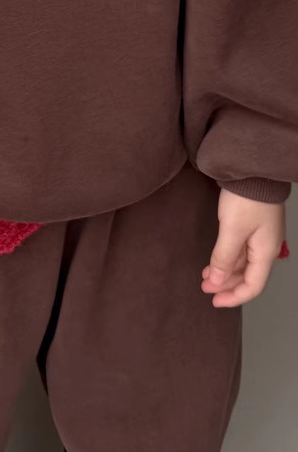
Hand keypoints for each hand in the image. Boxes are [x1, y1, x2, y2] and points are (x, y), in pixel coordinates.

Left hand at [201, 189, 285, 306]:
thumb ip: (224, 257)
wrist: (252, 169)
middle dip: (226, 284)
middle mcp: (266, 247)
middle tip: (204, 287)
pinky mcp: (252, 224)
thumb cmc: (245, 199)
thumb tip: (216, 282)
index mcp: (266, 252)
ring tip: (205, 275)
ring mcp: (260, 236)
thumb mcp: (232, 230)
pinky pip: (241, 249)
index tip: (214, 301)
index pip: (253, 286)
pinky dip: (227, 257)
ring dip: (225, 270)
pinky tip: (214, 259)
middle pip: (248, 275)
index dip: (234, 296)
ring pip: (243, 262)